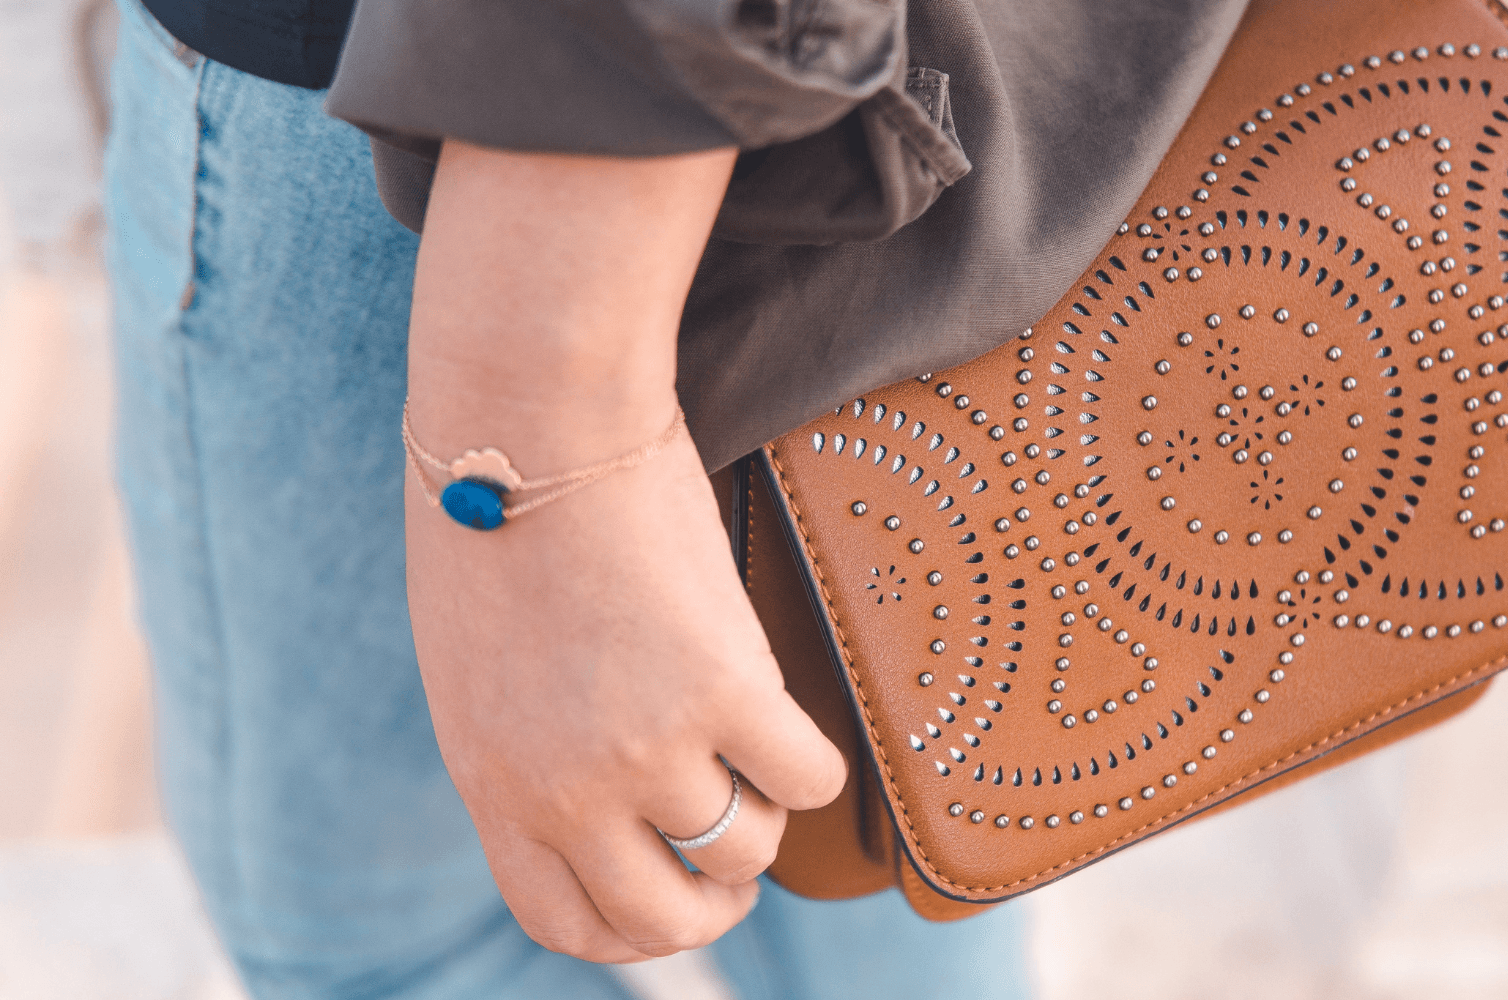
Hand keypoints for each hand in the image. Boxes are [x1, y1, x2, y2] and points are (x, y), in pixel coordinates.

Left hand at [402, 141, 845, 961]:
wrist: (529, 420)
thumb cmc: (494, 515)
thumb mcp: (479, 670)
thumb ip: (530, 753)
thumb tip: (600, 800)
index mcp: (493, 783)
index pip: (566, 922)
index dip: (634, 929)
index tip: (674, 895)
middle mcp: (564, 791)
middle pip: (662, 916)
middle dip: (715, 901)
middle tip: (741, 853)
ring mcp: (645, 750)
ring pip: (743, 845)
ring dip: (762, 810)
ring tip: (755, 748)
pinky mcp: (722, 692)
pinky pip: (806, 779)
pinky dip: (812, 762)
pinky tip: (790, 711)